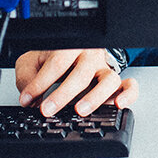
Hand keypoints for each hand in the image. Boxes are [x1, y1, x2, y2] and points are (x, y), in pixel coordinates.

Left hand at [14, 48, 137, 117]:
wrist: (72, 53)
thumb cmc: (53, 58)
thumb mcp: (33, 61)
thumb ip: (27, 77)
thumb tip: (28, 96)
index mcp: (69, 46)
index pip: (56, 64)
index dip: (39, 84)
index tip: (28, 99)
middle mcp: (90, 56)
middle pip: (81, 73)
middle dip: (62, 94)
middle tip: (47, 109)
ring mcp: (104, 69)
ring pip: (108, 80)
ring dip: (94, 97)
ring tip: (80, 110)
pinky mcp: (115, 83)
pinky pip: (129, 86)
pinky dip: (128, 95)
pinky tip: (118, 104)